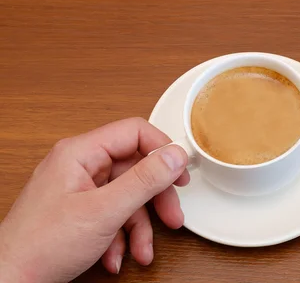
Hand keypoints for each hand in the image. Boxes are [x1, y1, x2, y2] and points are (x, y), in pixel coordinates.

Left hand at [0, 117, 189, 282]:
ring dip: (140, 226)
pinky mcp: (81, 211)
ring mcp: (80, 189)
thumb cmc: (40, 246)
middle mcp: (81, 166)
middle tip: (173, 215)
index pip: (134, 132)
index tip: (181, 171)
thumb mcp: (104, 211)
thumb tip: (175, 155)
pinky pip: (115, 214)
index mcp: (81, 153)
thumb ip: (144, 180)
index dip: (162, 150)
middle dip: (156, 198)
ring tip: (144, 249)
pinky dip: (122, 236)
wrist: (10, 282)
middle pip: (135, 168)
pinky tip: (118, 256)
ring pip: (128, 196)